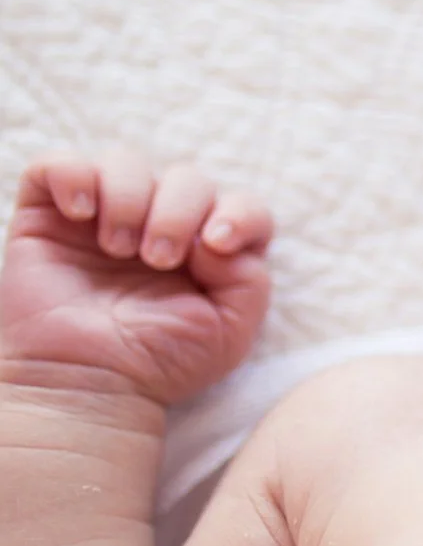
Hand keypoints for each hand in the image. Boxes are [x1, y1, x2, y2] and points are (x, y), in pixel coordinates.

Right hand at [2, 152, 271, 403]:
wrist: (86, 384)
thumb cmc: (160, 361)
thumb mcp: (230, 329)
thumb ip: (248, 277)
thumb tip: (214, 235)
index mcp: (209, 250)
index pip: (241, 205)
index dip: (240, 212)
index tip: (219, 242)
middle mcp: (160, 226)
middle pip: (187, 178)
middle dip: (178, 211)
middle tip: (157, 259)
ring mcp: (105, 218)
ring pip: (125, 162)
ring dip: (128, 198)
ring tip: (117, 249)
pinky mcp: (50, 217)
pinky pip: (58, 166)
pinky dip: (72, 177)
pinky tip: (80, 214)